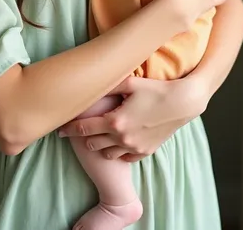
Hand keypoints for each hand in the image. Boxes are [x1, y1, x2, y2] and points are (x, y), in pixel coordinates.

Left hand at [59, 76, 207, 161]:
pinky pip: (124, 159)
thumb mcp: (130, 83)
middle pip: (92, 145)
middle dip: (84, 138)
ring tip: (99, 135)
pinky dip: (118, 151)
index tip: (59, 129)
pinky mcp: (145, 152)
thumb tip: (90, 83)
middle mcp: (122, 138)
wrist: (183, 103)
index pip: (83, 129)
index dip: (69, 130)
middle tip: (79, 131)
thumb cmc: (156, 89)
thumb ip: (108, 84)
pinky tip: (118, 140)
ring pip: (107, 154)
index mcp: (115, 121)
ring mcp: (134, 148)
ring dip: (100, 146)